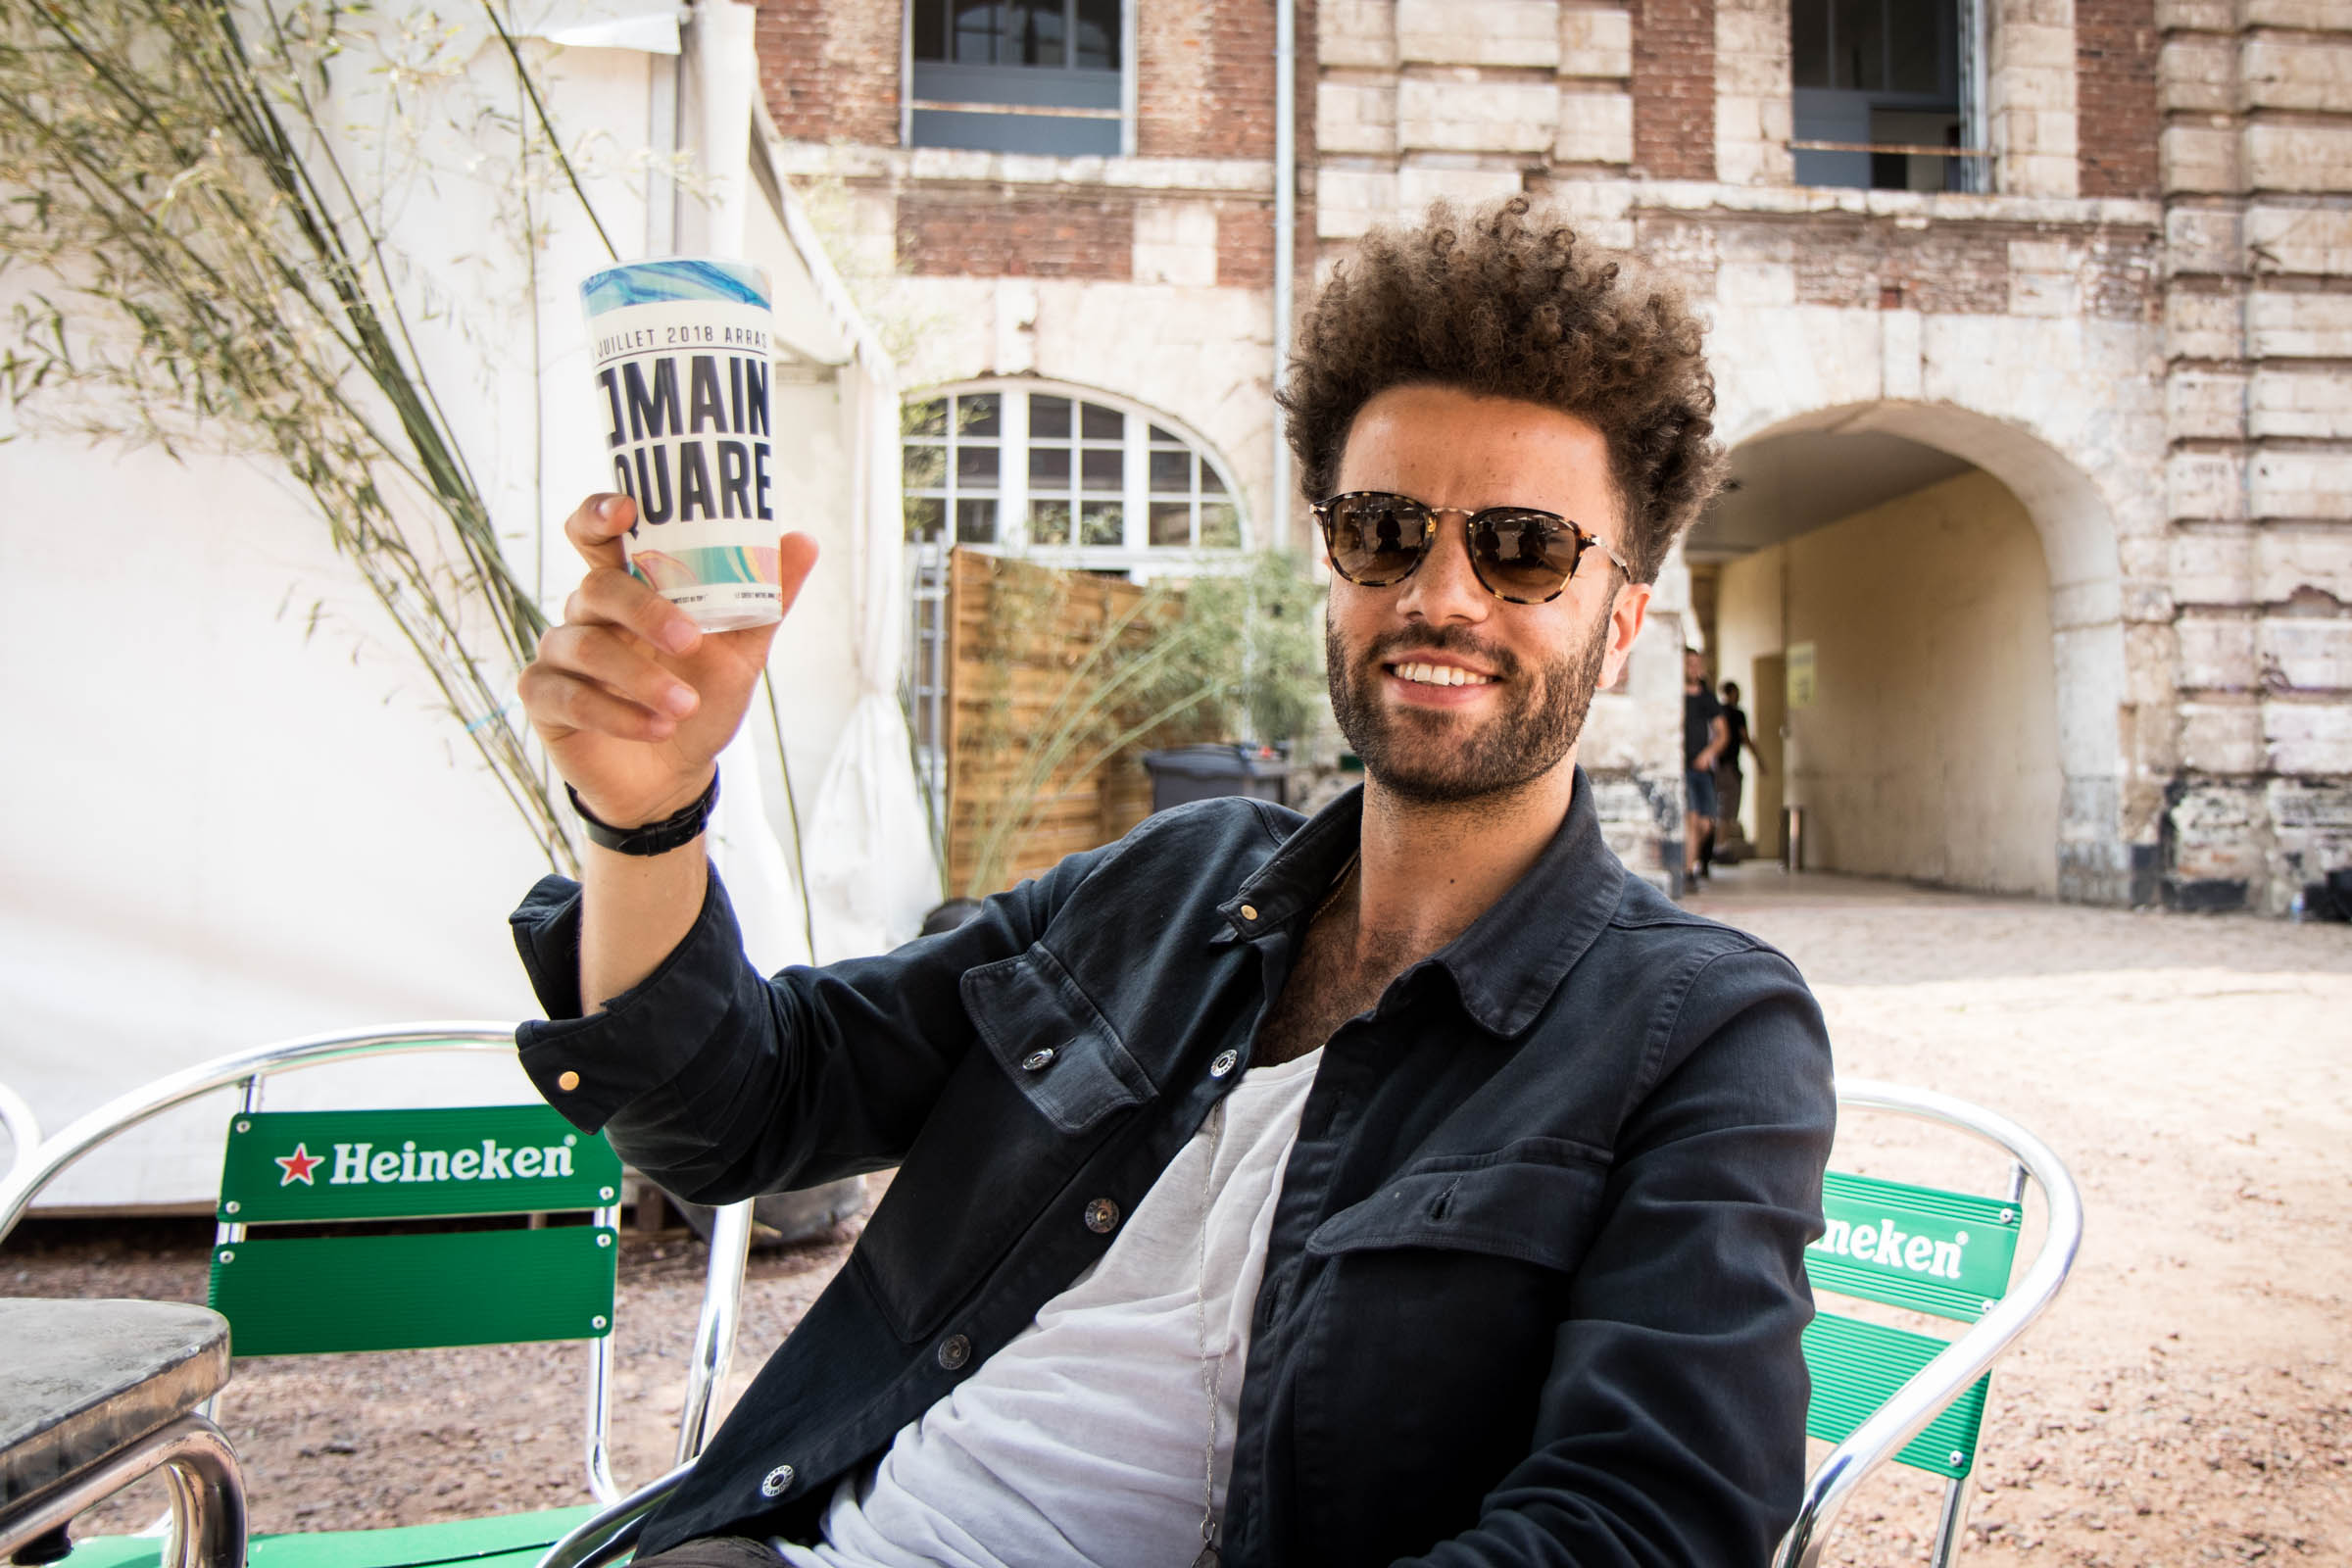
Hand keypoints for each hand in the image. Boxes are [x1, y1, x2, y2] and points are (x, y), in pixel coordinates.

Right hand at [518, 494, 819, 827]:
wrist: (675, 776)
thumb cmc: (699, 700)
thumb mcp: (741, 652)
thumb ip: (765, 600)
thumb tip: (804, 539)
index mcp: (628, 588)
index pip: (597, 534)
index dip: (600, 512)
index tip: (626, 509)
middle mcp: (586, 613)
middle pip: (599, 587)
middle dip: (646, 612)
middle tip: (690, 642)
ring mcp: (560, 654)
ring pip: (588, 647)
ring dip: (642, 678)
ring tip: (685, 707)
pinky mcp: (544, 699)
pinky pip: (571, 697)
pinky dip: (619, 715)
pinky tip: (658, 729)